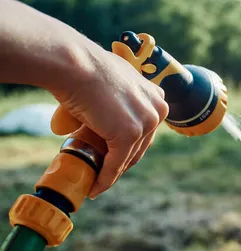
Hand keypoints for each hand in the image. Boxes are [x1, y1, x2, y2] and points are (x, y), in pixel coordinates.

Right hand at [50, 44, 168, 199]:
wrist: (73, 63)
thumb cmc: (83, 69)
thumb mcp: (111, 84)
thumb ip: (113, 101)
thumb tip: (89, 122)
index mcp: (156, 97)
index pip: (145, 131)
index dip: (129, 148)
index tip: (113, 158)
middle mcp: (157, 109)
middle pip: (139, 147)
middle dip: (120, 163)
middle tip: (101, 174)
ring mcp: (145, 122)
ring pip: (128, 158)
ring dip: (111, 174)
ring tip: (94, 183)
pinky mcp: (129, 134)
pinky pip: (116, 163)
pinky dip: (105, 178)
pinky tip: (95, 188)